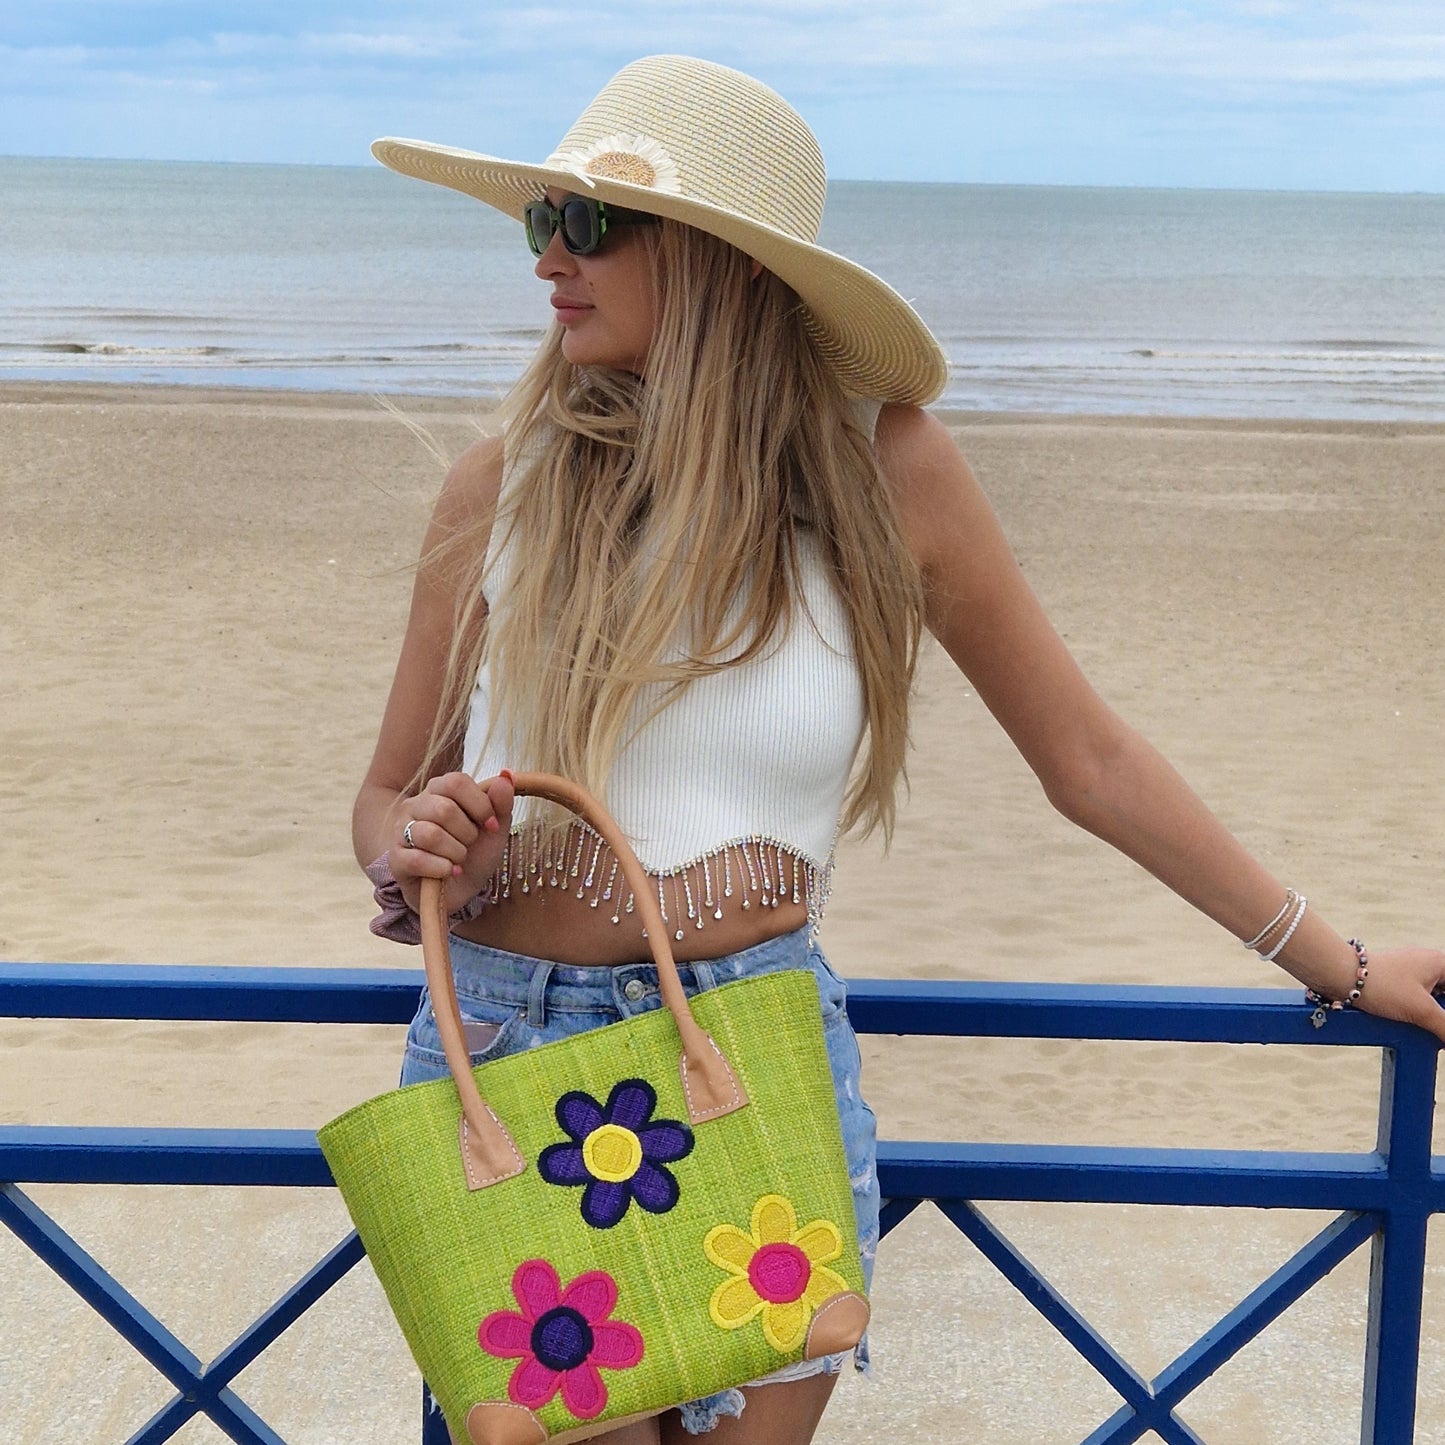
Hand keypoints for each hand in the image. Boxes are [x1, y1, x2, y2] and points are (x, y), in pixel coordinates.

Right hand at [390, 770, 514, 915]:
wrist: (460, 889)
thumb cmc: (475, 853)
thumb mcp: (495, 828)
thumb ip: (501, 802)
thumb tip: (505, 775)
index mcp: (439, 790)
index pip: (456, 782)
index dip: (480, 805)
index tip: (492, 825)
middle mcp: (415, 805)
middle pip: (443, 809)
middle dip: (467, 833)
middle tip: (470, 844)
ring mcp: (401, 831)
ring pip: (430, 835)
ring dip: (455, 852)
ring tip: (459, 859)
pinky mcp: (396, 859)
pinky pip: (417, 859)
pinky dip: (442, 868)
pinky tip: (449, 871)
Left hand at [1352, 946, 1444, 1045]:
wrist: (1339, 975)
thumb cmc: (1383, 986)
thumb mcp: (1422, 1010)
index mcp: (1441, 963)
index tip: (1439, 1020)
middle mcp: (1428, 964)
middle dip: (1440, 1015)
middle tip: (1437, 1030)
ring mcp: (1411, 972)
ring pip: (1434, 999)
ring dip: (1433, 1017)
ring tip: (1431, 1031)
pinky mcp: (1396, 982)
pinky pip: (1418, 1000)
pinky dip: (1421, 1015)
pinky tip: (1418, 1028)